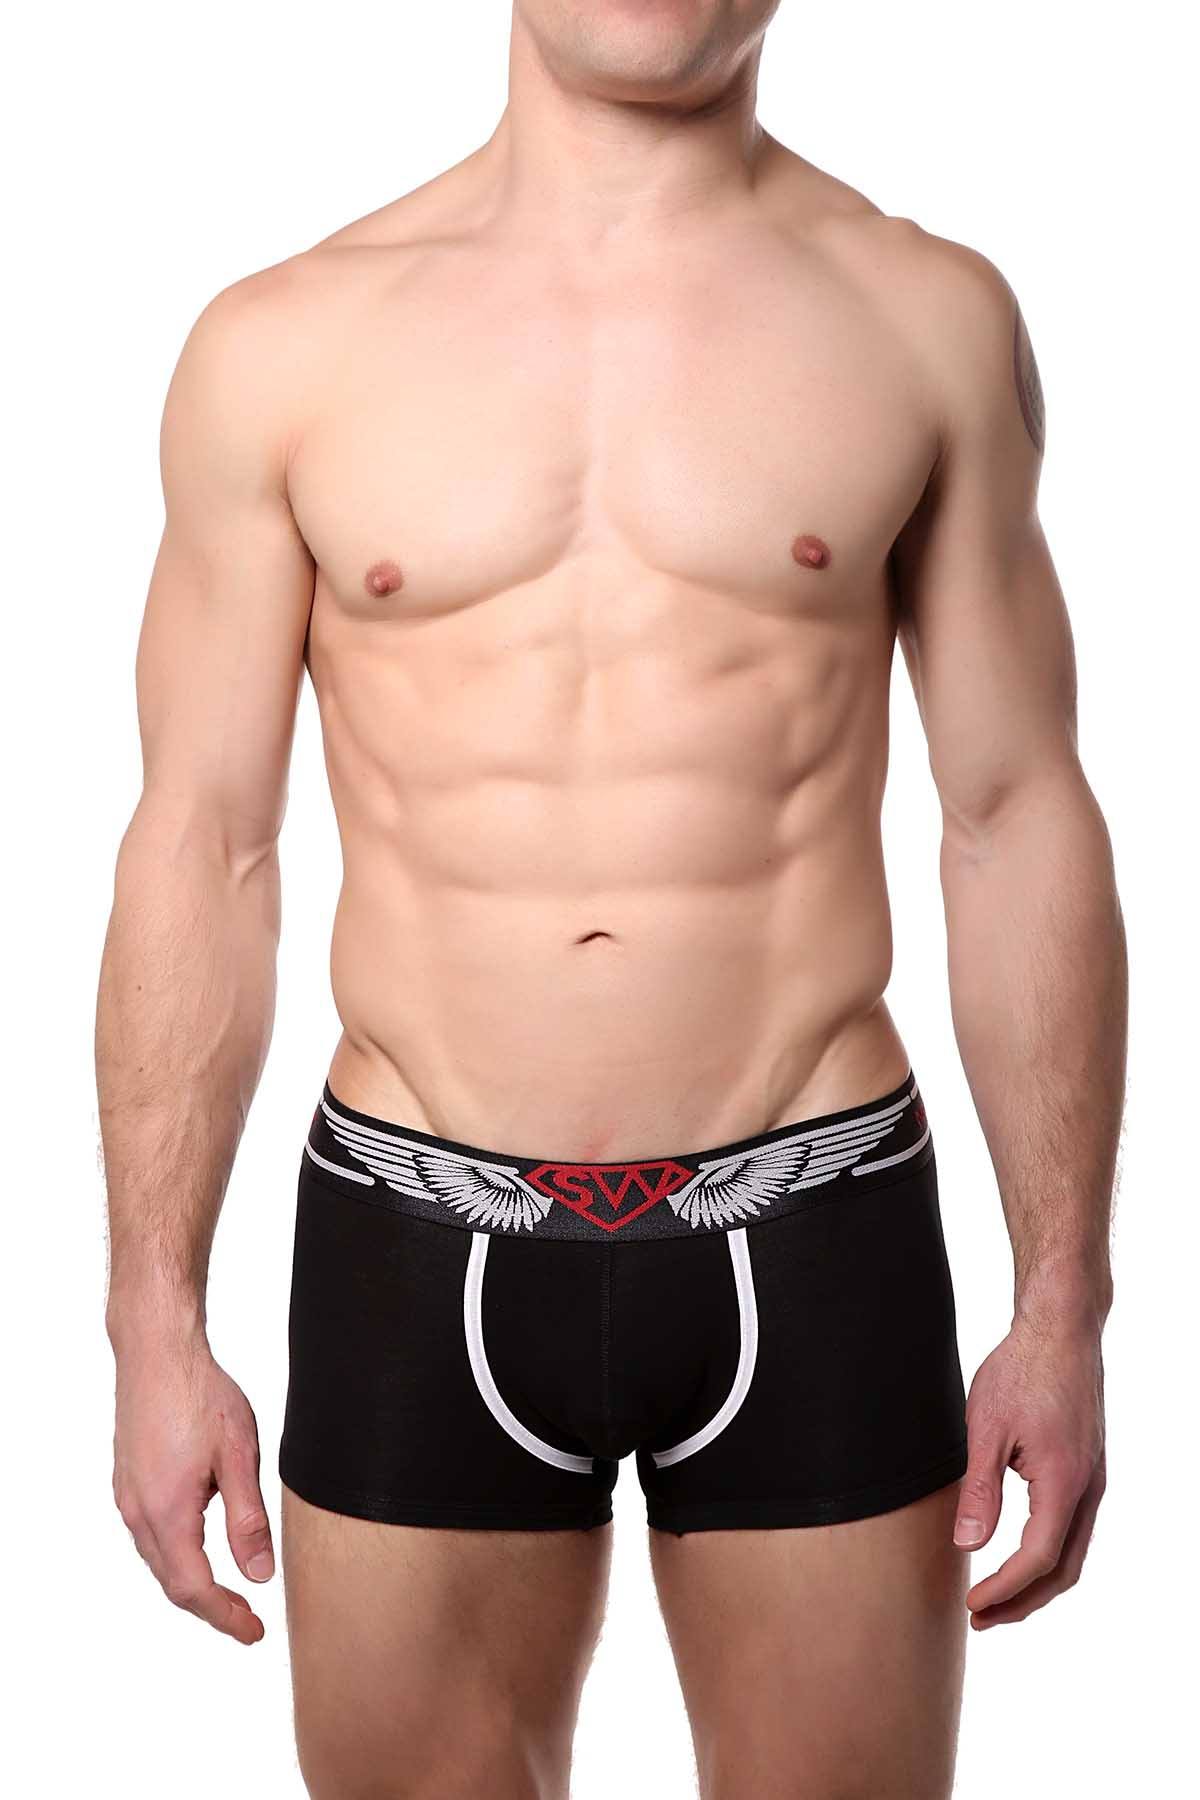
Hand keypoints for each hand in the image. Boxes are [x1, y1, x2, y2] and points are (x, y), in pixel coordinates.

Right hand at [112, 1334, 273, 1643]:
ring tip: (229, 1589)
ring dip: (192, 1580)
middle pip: (173, 1581)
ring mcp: (128, 1495)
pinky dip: (177, 1552)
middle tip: (248, 1619)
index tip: (254, 1632)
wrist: (156, 1351)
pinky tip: (201, 1542)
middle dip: (211, 1606)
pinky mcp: (128, 1479)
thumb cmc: (199, 1393)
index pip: (194, 1588)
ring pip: (159, 1558)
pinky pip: (150, 1533)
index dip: (225, 1617)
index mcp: (168, 1511)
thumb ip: (248, 1519)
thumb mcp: (239, 1455)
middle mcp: (139, 1511)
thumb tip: (259, 1574)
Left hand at [953, 1317, 1105, 1627]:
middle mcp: (1088, 1488)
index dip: (1004, 1589)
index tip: (972, 1604)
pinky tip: (1019, 1553)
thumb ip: (980, 1490)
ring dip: (1036, 1582)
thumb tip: (968, 1544)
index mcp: (1064, 1482)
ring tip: (996, 1596)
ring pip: (1073, 1552)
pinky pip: (1075, 1528)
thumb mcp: (986, 1428)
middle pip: (1063, 1570)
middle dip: (1022, 1602)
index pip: (1037, 1559)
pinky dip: (1048, 1554)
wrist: (1060, 1329)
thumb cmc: (1021, 1369)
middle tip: (981, 1617)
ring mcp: (1093, 1478)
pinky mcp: (1088, 1467)